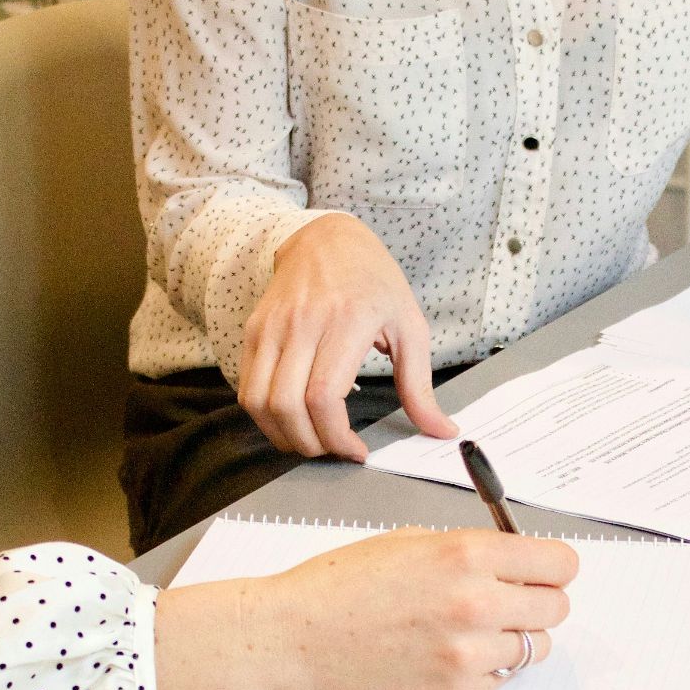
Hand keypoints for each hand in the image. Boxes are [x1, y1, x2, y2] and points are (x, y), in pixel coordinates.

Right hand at [152, 528, 578, 689]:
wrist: (296, 636)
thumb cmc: (343, 583)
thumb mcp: (412, 541)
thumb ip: (471, 550)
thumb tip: (517, 561)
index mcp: (467, 554)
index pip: (560, 565)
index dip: (552, 566)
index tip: (542, 570)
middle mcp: (477, 603)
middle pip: (556, 607)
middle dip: (536, 600)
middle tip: (508, 599)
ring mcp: (468, 654)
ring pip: (535, 648)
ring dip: (514, 637)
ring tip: (473, 629)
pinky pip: (501, 679)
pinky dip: (485, 668)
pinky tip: (447, 653)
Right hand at [240, 214, 457, 461]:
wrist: (327, 239)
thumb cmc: (373, 282)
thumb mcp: (409, 326)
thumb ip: (420, 385)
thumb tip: (442, 430)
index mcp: (347, 321)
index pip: (323, 396)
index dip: (336, 437)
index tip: (356, 450)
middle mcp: (303, 323)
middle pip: (287, 406)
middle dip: (310, 444)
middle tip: (333, 450)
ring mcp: (272, 327)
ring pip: (259, 402)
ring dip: (282, 435)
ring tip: (310, 440)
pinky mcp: (254, 330)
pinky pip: (247, 387)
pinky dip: (265, 415)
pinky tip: (291, 419)